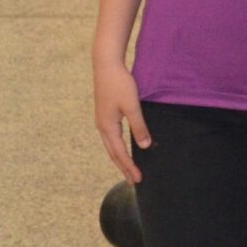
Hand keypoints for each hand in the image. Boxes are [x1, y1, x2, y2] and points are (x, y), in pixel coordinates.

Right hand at [92, 57, 150, 183]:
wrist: (106, 66)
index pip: (120, 153)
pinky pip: (111, 137)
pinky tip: (123, 148)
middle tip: (133, 181)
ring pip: (111, 146)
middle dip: (123, 167)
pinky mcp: (105, 115)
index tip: (138, 179)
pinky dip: (117, 147)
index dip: (129, 166)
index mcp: (108, 127)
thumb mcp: (132, 106)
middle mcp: (102, 127)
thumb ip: (138, 126)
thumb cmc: (120, 84)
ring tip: (128, 169)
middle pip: (113, 153)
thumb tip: (144, 146)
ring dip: (120, 158)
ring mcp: (102, 121)